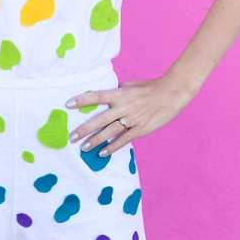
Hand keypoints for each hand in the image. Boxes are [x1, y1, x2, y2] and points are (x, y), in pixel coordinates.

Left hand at [66, 76, 194, 156]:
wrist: (171, 94)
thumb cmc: (149, 87)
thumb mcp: (130, 85)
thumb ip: (116, 92)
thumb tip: (105, 96)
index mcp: (120, 94)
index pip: (97, 96)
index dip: (82, 100)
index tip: (68, 104)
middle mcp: (124, 107)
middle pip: (100, 119)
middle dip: (84, 129)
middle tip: (71, 136)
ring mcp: (132, 119)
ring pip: (109, 132)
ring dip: (95, 141)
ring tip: (83, 148)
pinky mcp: (140, 130)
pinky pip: (123, 140)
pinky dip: (112, 147)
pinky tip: (102, 153)